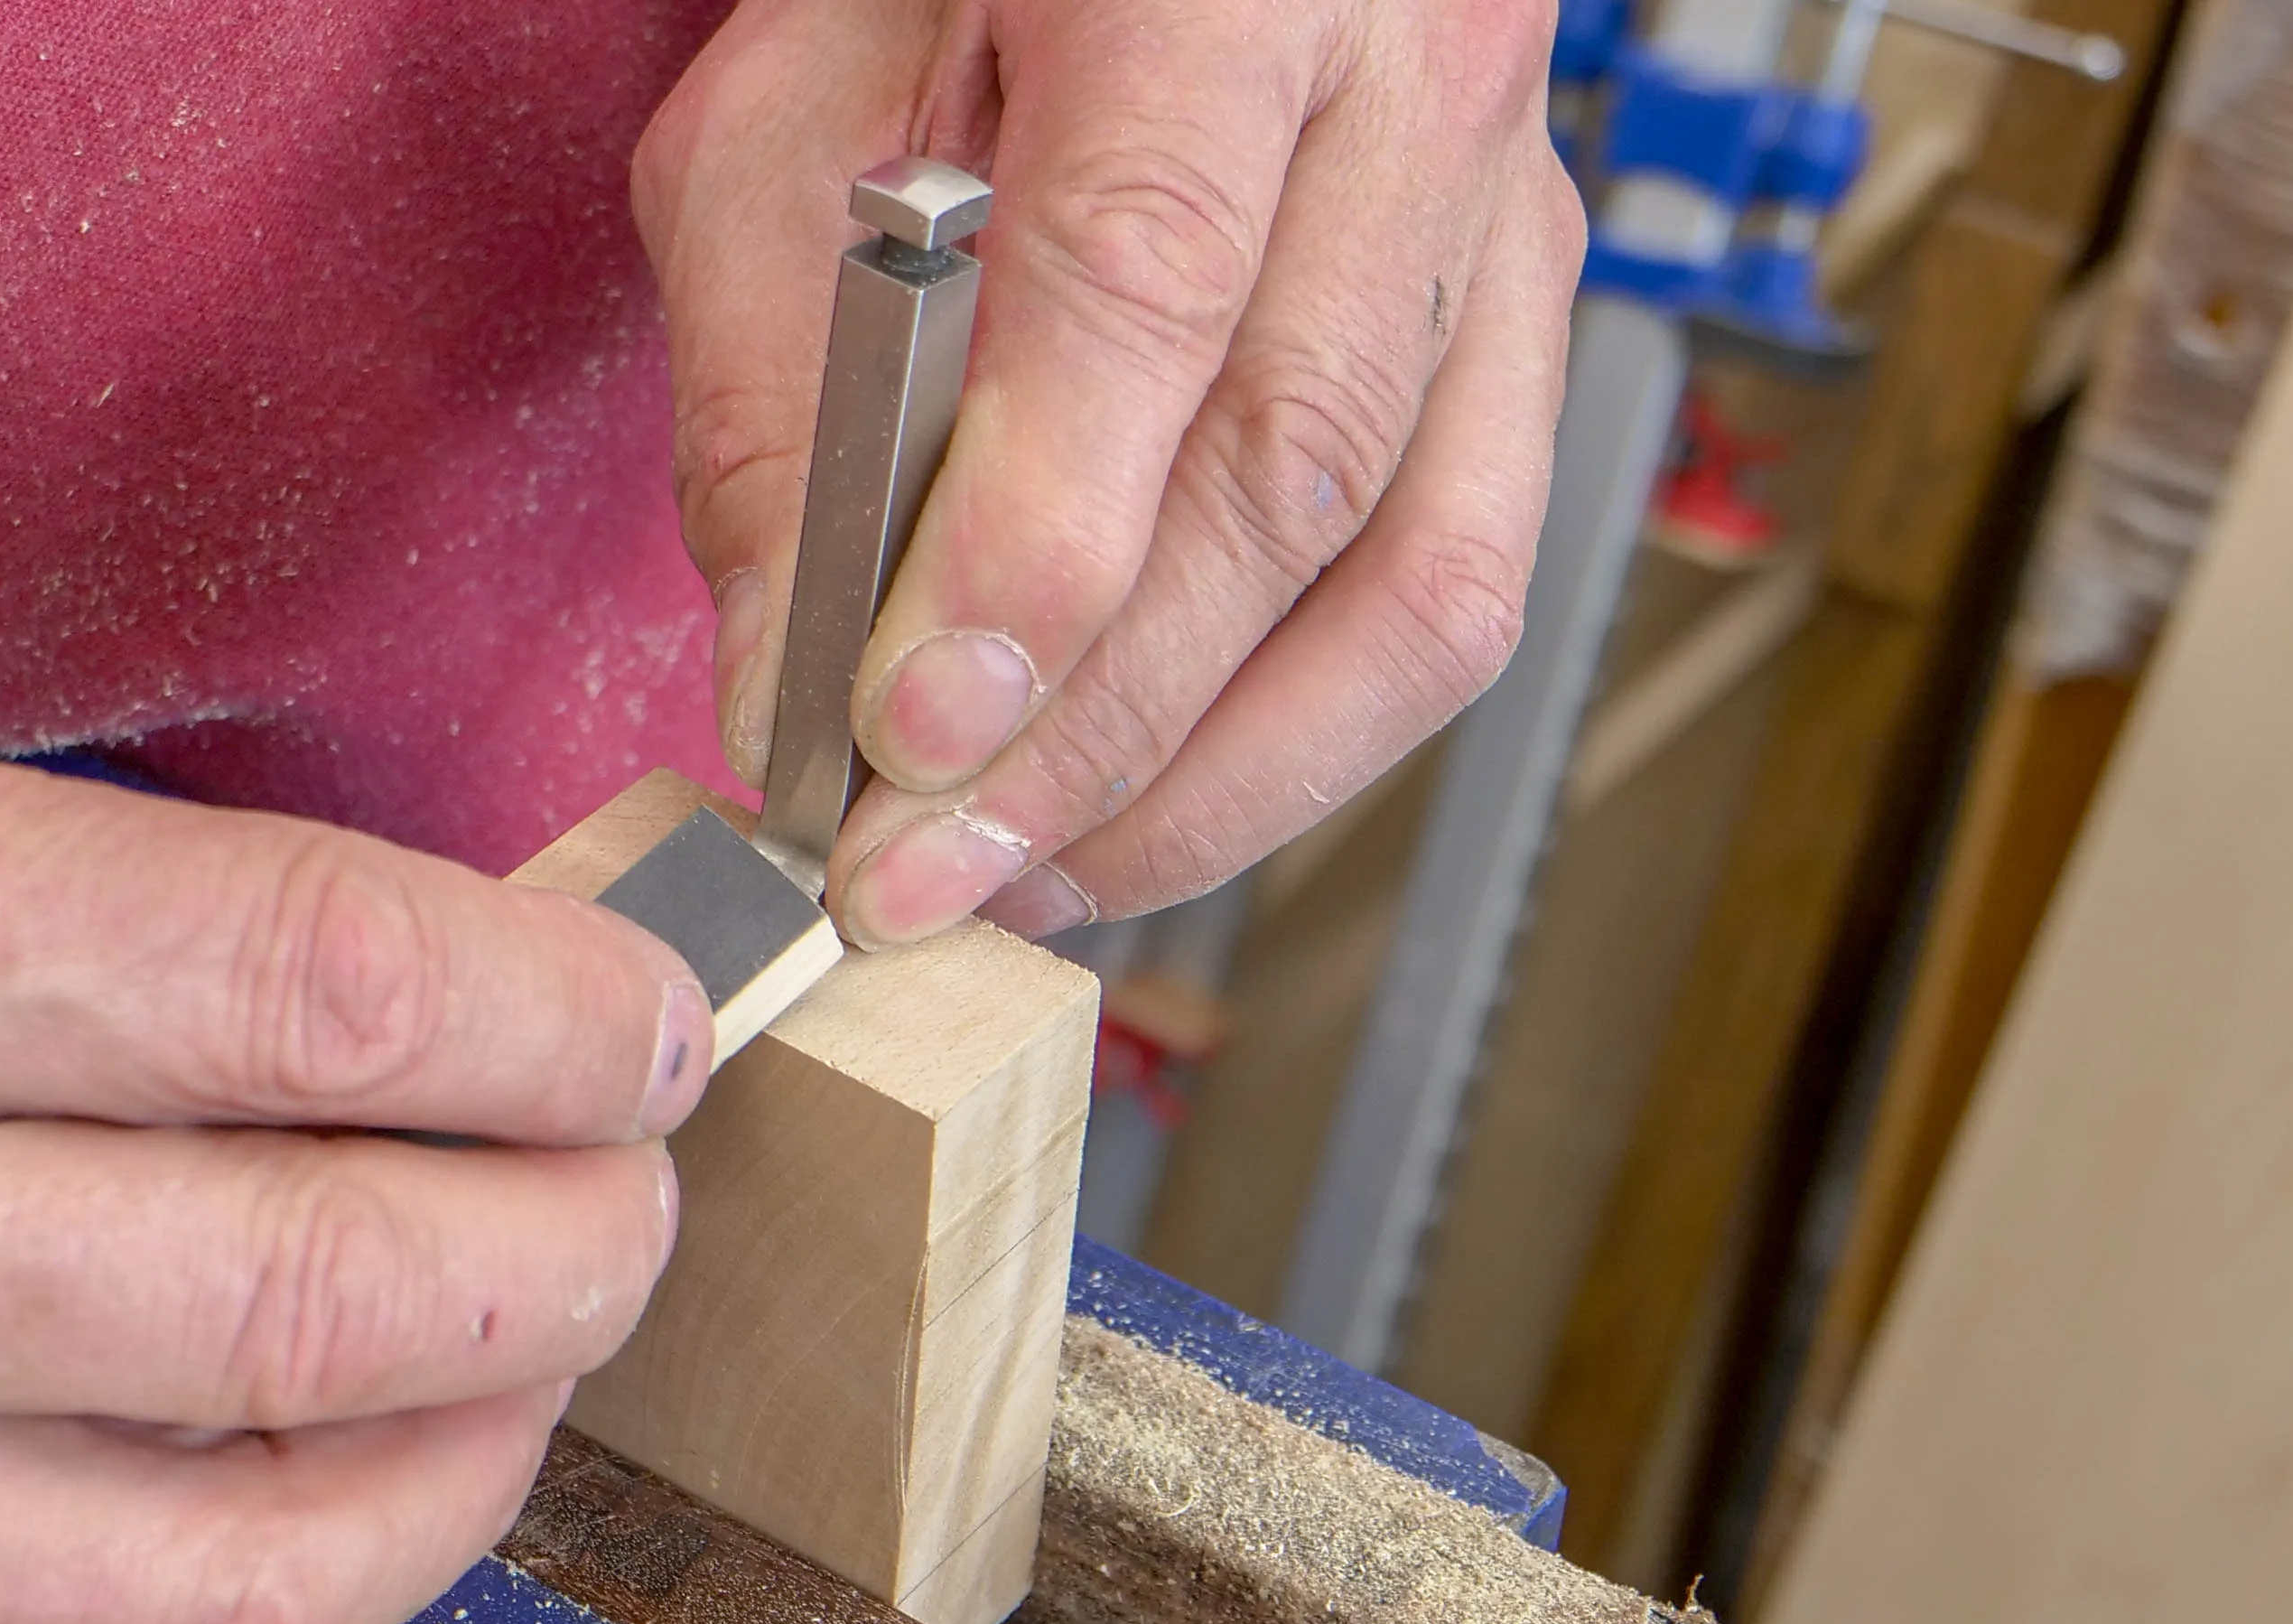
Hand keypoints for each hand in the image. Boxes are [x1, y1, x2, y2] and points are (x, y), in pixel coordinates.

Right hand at [0, 566, 711, 1623]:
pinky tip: (317, 1512)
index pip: (324, 1005)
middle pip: (318, 1296)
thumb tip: (413, 1016)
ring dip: (459, 1471)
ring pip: (234, 1571)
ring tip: (517, 1369)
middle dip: (568, 1249)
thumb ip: (95, 899)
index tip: (639, 1025)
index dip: (558, 1024)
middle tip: (628, 1191)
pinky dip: (252, 1618)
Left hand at [638, 0, 1580, 943]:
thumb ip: (773, 376)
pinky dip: (1296, 742)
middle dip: (1088, 726)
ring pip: (1419, 576)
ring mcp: (1500, 211)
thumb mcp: (791, 105)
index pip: (1149, 282)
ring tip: (1017, 875)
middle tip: (912, 864)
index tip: (911, 724)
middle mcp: (1416, 76)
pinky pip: (1454, 589)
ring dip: (1206, 781)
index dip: (1034, 543)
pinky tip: (1135, 808)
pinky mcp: (1519, 324)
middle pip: (1289, 467)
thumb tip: (790, 676)